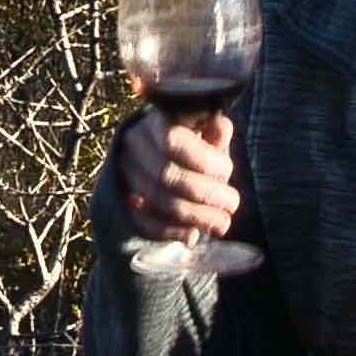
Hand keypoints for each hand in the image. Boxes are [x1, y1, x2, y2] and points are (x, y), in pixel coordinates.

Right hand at [118, 103, 241, 248]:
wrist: (156, 159)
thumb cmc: (192, 146)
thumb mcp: (207, 134)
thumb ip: (215, 132)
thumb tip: (220, 127)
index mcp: (154, 122)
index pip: (172, 141)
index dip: (204, 160)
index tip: (227, 170)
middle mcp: (133, 145)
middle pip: (166, 174)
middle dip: (206, 194)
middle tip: (232, 204)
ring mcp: (124, 174)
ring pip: (158, 199)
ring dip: (196, 216)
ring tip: (222, 223)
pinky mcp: (124, 202)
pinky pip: (145, 222)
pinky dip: (174, 231)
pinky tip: (194, 233)